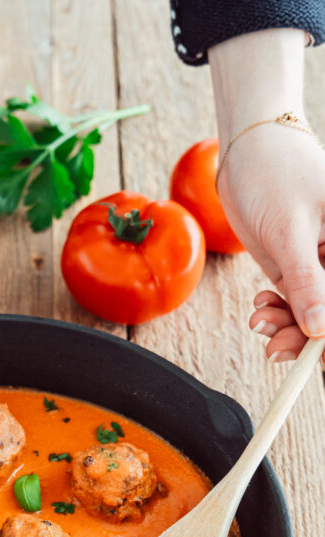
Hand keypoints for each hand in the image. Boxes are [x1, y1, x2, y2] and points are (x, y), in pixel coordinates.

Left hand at [218, 129, 324, 363]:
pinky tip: (260, 310)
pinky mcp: (301, 268)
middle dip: (308, 337)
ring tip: (259, 323)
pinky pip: (297, 303)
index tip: (317, 358)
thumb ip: (307, 282)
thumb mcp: (290, 231)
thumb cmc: (274, 174)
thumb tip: (320, 329)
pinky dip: (279, 313)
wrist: (247, 151)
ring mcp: (323, 264)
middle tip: (275, 350)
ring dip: (288, 327)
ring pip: (315, 313)